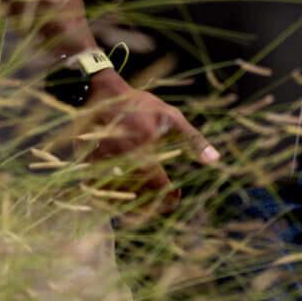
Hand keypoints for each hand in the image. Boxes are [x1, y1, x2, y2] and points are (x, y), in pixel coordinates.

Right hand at [77, 71, 218, 212]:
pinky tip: (124, 199)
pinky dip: (112, 200)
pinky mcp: (86, 165)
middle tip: (164, 206)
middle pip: (139, 196)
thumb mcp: (170, 117)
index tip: (177, 198)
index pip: (160, 185)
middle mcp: (122, 158)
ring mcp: (101, 162)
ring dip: (133, 207)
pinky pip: (100, 192)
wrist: (99, 94)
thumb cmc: (139, 105)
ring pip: (118, 198)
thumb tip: (215, 159)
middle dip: (154, 205)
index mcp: (144, 146)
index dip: (170, 197)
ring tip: (147, 206)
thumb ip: (192, 139)